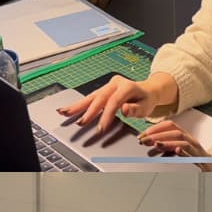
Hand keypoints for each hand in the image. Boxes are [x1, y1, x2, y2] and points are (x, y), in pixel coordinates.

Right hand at [58, 74, 176, 135]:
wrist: (148, 91)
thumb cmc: (146, 100)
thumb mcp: (146, 106)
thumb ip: (135, 109)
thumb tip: (124, 110)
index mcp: (126, 86)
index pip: (114, 102)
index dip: (106, 115)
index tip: (101, 128)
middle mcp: (115, 83)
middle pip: (99, 97)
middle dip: (88, 111)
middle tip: (80, 123)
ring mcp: (108, 85)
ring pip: (91, 96)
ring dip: (77, 106)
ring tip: (64, 112)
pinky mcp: (103, 90)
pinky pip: (90, 98)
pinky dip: (79, 105)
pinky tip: (67, 110)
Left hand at [139, 121, 211, 170]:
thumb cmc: (194, 159)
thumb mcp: (178, 151)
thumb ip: (166, 149)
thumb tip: (150, 149)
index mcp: (185, 136)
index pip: (170, 125)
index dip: (156, 128)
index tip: (143, 134)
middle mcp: (191, 139)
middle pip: (174, 131)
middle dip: (158, 134)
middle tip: (144, 140)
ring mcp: (196, 148)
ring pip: (182, 140)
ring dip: (167, 141)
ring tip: (155, 144)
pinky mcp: (201, 158)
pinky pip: (192, 152)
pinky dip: (183, 150)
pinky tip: (176, 150)